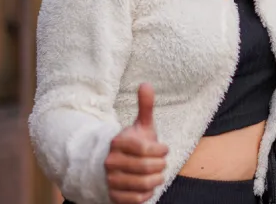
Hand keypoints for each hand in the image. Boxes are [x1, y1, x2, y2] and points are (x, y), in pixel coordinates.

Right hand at [105, 84, 169, 203]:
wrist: (111, 166)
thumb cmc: (133, 144)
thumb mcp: (140, 126)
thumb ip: (145, 107)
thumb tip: (146, 84)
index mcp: (117, 142)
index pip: (145, 148)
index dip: (161, 149)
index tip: (164, 148)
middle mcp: (110, 161)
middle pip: (147, 167)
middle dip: (160, 165)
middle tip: (162, 162)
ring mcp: (111, 180)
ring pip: (144, 183)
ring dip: (157, 179)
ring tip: (158, 174)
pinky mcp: (114, 196)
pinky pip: (138, 199)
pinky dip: (148, 193)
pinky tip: (148, 185)